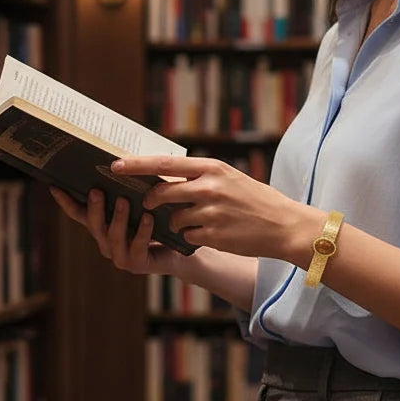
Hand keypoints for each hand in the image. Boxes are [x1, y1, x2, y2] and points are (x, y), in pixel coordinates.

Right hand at [49, 186, 180, 276]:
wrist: (181, 252)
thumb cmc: (160, 223)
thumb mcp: (141, 203)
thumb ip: (127, 191)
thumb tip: (120, 162)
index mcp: (103, 227)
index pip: (79, 214)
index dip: (66, 202)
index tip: (54, 186)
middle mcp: (107, 242)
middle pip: (94, 225)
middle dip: (94, 208)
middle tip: (96, 190)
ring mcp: (121, 256)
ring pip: (113, 236)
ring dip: (118, 218)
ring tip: (124, 200)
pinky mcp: (138, 264)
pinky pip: (138, 247)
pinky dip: (143, 232)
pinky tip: (148, 218)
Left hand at [110, 155, 316, 261]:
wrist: (284, 225)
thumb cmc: (255, 200)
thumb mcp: (229, 178)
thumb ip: (199, 177)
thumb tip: (164, 178)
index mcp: (211, 168)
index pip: (164, 164)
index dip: (136, 165)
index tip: (114, 164)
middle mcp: (209, 187)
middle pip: (162, 193)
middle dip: (151, 201)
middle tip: (148, 205)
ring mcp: (211, 212)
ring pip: (174, 218)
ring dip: (176, 222)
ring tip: (199, 221)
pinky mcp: (214, 235)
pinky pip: (187, 236)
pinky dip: (192, 236)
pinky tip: (212, 233)